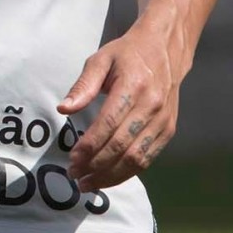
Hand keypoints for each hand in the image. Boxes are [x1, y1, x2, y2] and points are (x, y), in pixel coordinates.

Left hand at [57, 21, 182, 189]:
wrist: (166, 49)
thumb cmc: (128, 54)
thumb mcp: (101, 60)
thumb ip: (83, 85)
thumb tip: (64, 109)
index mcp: (133, 85)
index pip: (109, 123)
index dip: (90, 144)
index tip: (72, 158)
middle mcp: (152, 105)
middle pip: (122, 145)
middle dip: (96, 165)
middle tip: (74, 174)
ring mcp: (163, 120)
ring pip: (136, 158)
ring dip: (110, 175)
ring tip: (88, 183)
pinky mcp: (168, 130)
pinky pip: (147, 159)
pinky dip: (127, 173)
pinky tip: (108, 177)